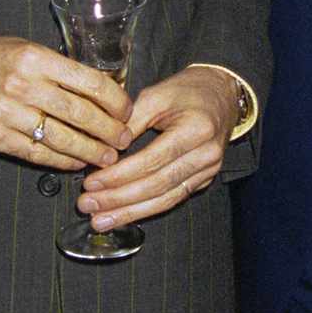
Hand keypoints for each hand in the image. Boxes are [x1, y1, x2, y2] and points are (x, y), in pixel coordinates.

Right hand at [0, 32, 131, 168]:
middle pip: (80, 114)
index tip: (127, 111)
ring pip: (62, 139)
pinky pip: (37, 153)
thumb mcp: (24, 48)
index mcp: (34, 58)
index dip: (115, 101)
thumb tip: (101, 91)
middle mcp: (22, 85)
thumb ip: (58, 68)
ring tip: (107, 157)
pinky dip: (62, 161)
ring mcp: (7, 114)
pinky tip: (76, 163)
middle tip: (125, 139)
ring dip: (91, 152)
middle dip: (109, 131)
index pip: (89, 82)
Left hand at [77, 65, 240, 229]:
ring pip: (165, 200)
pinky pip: (173, 199)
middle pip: (157, 185)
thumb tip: (103, 150)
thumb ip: (129, 121)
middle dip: (119, 199)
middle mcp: (206, 155)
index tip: (91, 182)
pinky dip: (146, 209)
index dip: (118, 175)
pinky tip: (125, 215)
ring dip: (130, 213)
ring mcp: (208, 171)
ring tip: (101, 221)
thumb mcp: (156, 94)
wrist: (222, 95)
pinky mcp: (204, 180)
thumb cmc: (188, 91)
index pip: (151, 160)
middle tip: (89, 206)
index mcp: (195, 130)